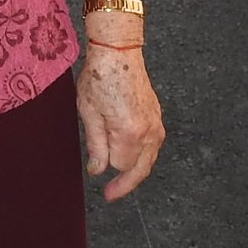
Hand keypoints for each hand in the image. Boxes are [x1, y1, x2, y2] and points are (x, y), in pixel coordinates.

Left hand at [76, 35, 164, 201]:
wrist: (118, 52)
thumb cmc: (101, 77)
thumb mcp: (89, 113)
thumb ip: (96, 145)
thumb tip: (98, 171)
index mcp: (131, 132)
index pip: (121, 165)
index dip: (106, 166)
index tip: (95, 169)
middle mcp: (149, 131)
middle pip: (141, 169)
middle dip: (125, 184)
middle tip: (110, 195)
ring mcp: (156, 124)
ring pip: (149, 159)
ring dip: (134, 169)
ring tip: (118, 179)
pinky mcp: (157, 117)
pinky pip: (152, 146)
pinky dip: (141, 155)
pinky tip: (129, 155)